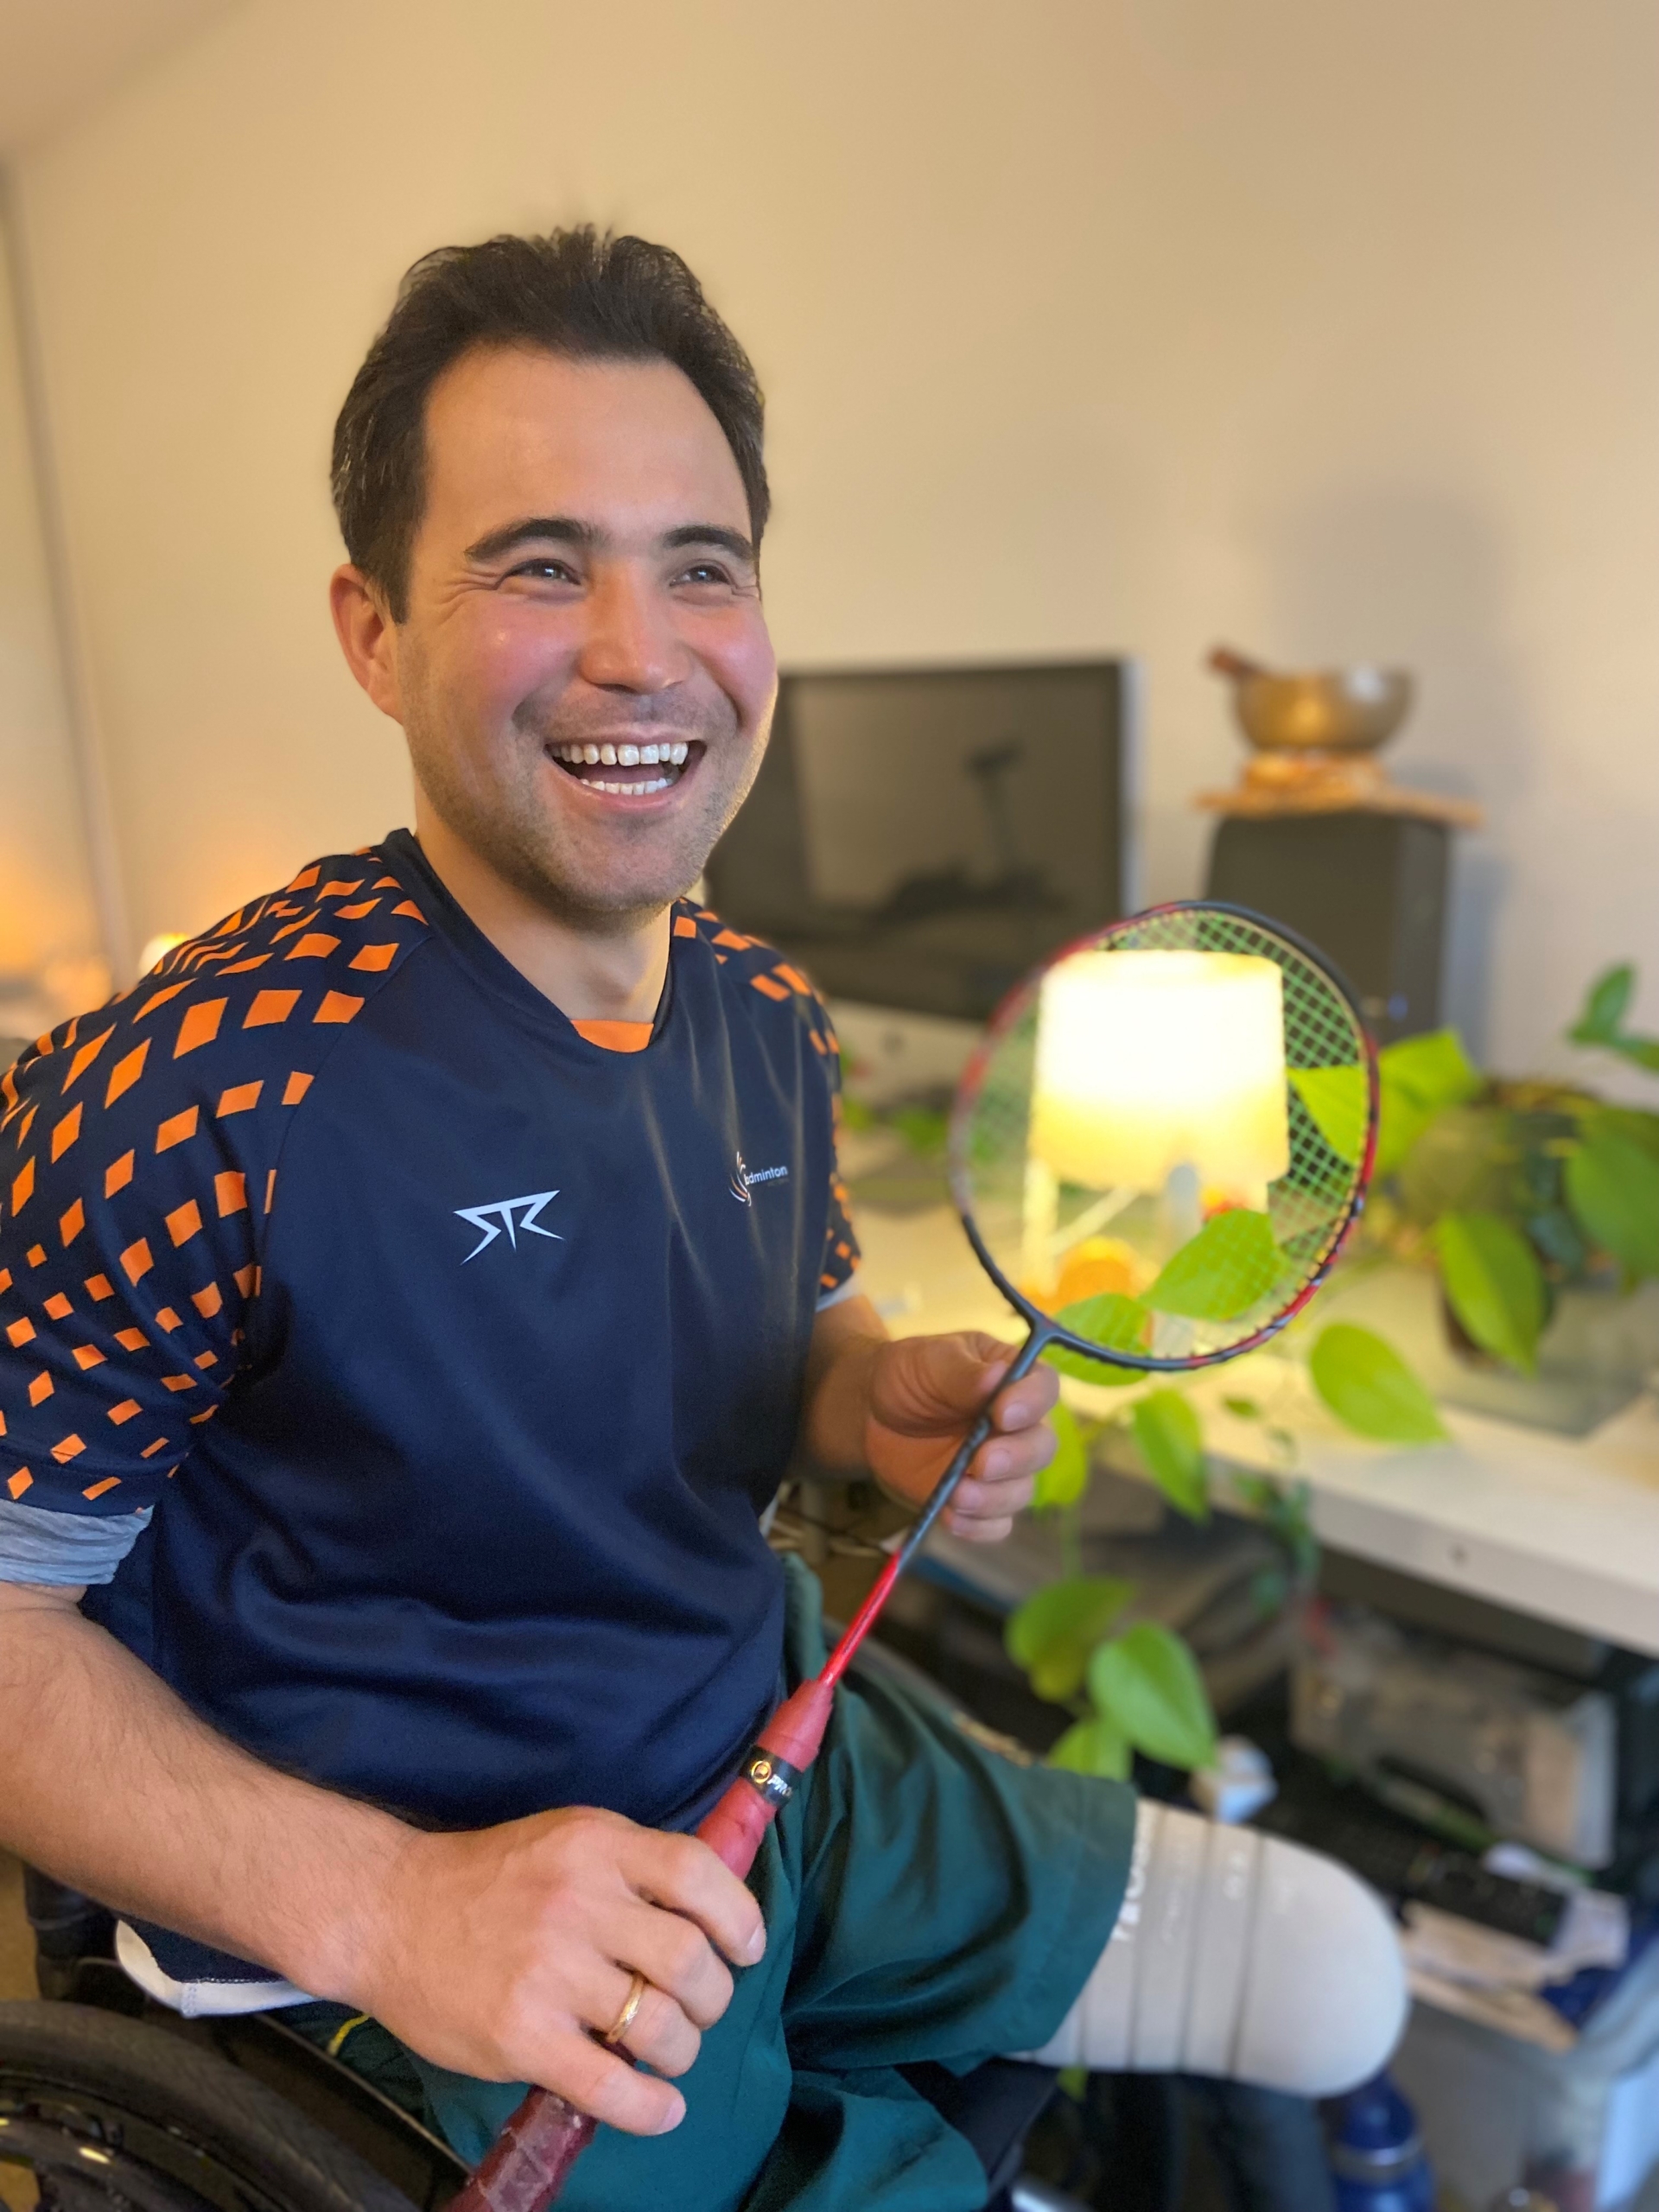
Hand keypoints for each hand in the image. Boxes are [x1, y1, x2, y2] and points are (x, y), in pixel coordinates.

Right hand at [354, 1806, 765, 2133]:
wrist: (389, 1913)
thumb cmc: (489, 1880)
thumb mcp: (566, 1841)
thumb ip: (632, 1869)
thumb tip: (713, 1912)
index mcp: (596, 1845)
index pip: (697, 1874)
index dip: (738, 1917)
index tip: (745, 1948)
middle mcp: (578, 1902)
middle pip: (690, 1960)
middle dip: (712, 1997)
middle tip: (698, 2008)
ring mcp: (548, 1971)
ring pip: (660, 2026)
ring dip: (682, 2050)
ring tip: (668, 2052)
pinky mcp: (520, 2036)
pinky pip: (609, 2086)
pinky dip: (650, 2106)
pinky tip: (661, 2107)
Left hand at [860, 1332, 1058, 1542]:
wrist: (873, 1413)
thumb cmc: (910, 1375)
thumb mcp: (930, 1361)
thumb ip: (963, 1373)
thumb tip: (998, 1375)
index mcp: (1015, 1380)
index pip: (1044, 1388)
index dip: (1032, 1402)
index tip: (1003, 1413)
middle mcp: (1019, 1426)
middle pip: (1041, 1447)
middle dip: (1016, 1459)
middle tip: (983, 1462)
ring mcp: (1002, 1467)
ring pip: (1021, 1491)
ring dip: (993, 1498)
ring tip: (957, 1495)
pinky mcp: (981, 1500)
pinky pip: (995, 1524)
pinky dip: (978, 1526)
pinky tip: (951, 1517)